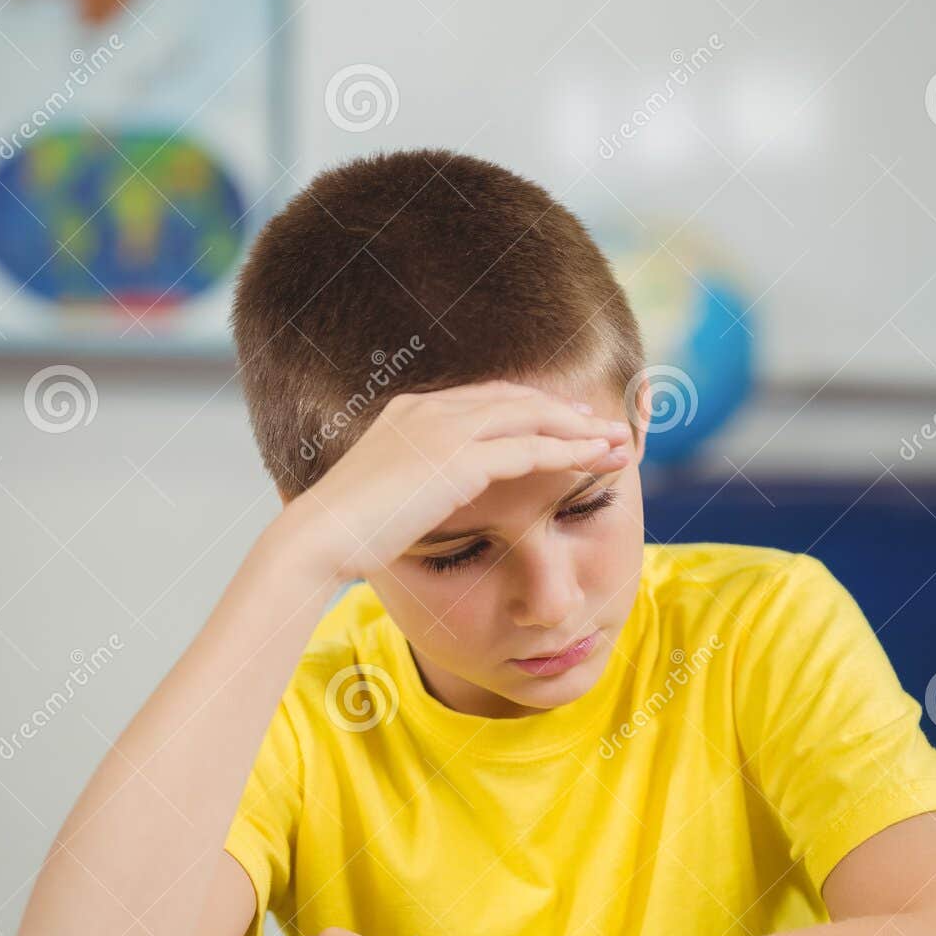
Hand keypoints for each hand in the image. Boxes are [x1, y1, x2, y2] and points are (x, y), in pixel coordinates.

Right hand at [278, 378, 631, 581]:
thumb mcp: (379, 494)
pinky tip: (597, 461)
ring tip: (617, 443)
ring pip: (532, 419)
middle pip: (515, 399)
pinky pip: (530, 450)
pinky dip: (569, 453)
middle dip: (564, 412)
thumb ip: (410, 482)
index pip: (485, 398)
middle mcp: (430, 409)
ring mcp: (444, 429)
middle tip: (601, 425)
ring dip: (580, 430)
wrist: (318, 537)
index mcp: (409, 410)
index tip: (562, 419)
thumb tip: (420, 497)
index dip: (529, 407)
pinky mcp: (458, 460)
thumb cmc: (341, 530)